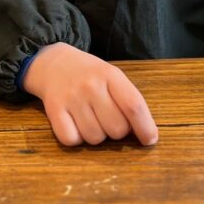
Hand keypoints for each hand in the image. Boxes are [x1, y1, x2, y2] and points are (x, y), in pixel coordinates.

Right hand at [22, 42, 158, 146]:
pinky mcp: (53, 110)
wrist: (54, 64)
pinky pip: (72, 140)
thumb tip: (145, 134)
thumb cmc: (91, 76)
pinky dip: (76, 138)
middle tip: (108, 118)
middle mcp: (91, 85)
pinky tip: (75, 123)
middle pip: (117, 128)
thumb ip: (129, 101)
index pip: (134, 106)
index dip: (145, 127)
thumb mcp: (113, 77)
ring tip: (90, 118)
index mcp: (111, 75)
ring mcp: (71, 97)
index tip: (150, 139)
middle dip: (117, 130)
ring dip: (96, 135)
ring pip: (95, 138)